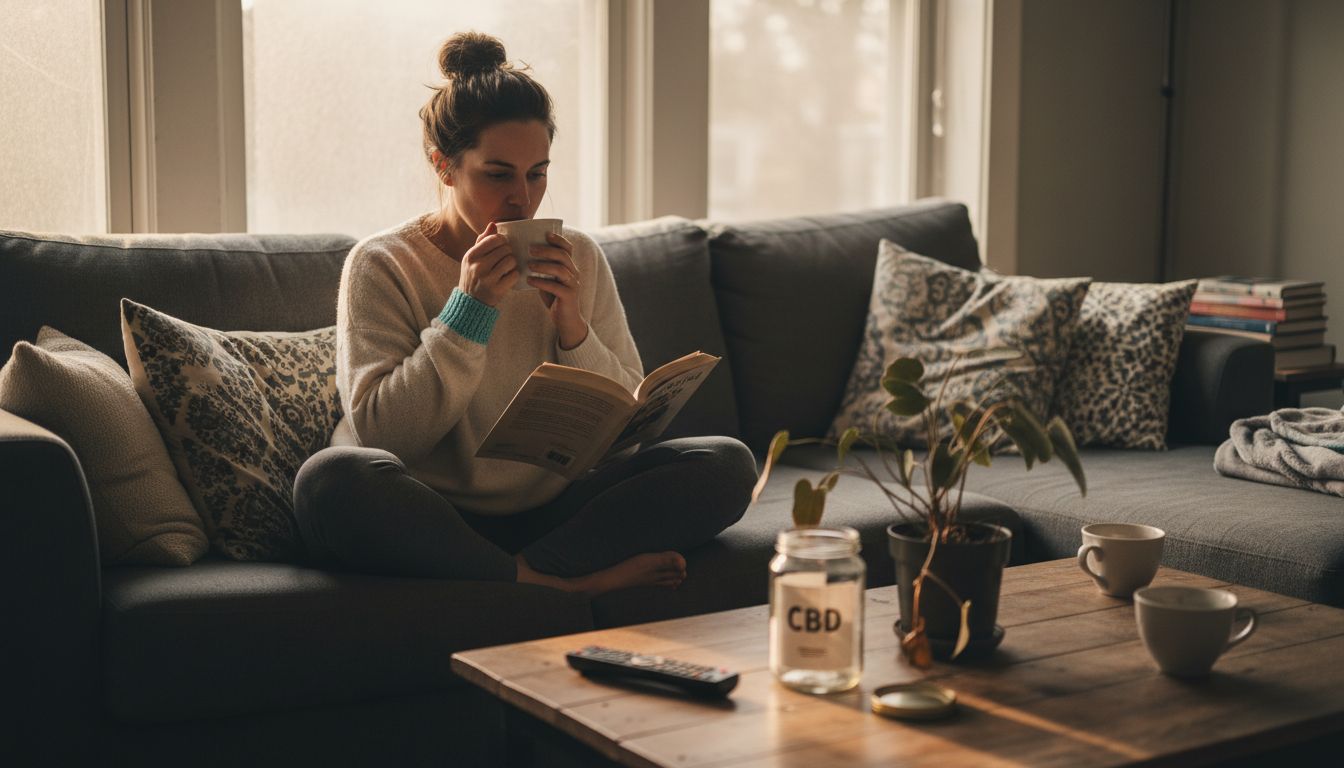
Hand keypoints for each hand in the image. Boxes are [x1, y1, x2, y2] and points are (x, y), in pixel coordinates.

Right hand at [458, 222, 517, 305]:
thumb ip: (482, 240)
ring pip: (511, 260)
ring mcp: (487, 278)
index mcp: (471, 255)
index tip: (502, 246)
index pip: (494, 239)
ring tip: (506, 268)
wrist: (471, 302)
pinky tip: (507, 277)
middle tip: (504, 259)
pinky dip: (514, 275)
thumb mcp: (472, 258)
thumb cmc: (474, 275)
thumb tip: (493, 224)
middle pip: (505, 249)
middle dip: (508, 253)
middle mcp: (478, 266)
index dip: (502, 241)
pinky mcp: (497, 289)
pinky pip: (514, 274)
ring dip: (512, 264)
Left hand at [528, 231, 587, 348]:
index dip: (559, 240)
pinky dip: (541, 282)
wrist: (566, 320)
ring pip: (560, 269)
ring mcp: (573, 285)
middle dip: (546, 250)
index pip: (568, 248)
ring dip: (543, 265)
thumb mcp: (549, 279)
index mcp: (570, 267)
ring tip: (528, 265)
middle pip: (563, 256)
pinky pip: (555, 286)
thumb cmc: (555, 298)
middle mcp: (574, 273)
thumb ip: (542, 268)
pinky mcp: (568, 296)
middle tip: (530, 249)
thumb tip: (524, 254)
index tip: (546, 234)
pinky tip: (529, 280)